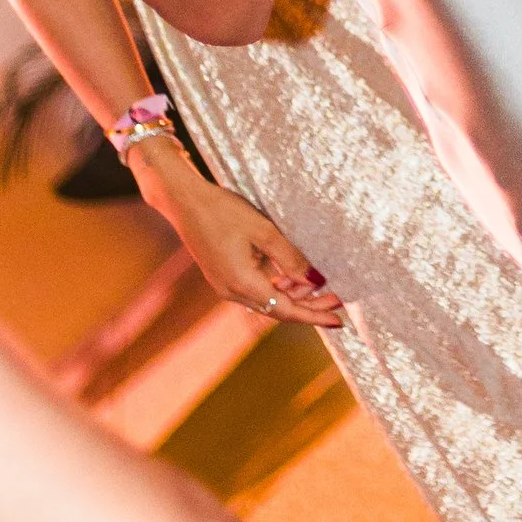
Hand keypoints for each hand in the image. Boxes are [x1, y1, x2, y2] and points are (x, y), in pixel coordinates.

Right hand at [135, 142, 342, 326]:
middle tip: (337, 300)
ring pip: (266, 300)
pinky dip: (276, 286)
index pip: (286, 310)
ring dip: (293, 296)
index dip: (314, 316)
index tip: (338, 319)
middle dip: (308, 306)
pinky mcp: (222, 276)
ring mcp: (224, 285)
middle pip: (277, 309)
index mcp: (242, 283)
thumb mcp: (264, 231)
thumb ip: (291, 258)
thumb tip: (316, 281)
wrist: (183, 201)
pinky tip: (292, 277)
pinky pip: (255, 290)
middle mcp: (231, 291)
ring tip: (320, 287)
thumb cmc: (223, 211)